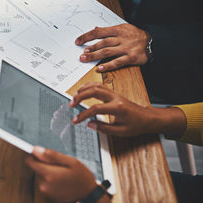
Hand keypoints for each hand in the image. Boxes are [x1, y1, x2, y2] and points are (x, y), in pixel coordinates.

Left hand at [25, 146, 99, 202]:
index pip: (29, 161)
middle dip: (45, 164)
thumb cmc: (82, 178)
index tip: (40, 153)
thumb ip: (51, 155)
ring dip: (48, 172)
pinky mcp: (49, 196)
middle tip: (59, 165)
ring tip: (62, 173)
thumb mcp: (70, 161)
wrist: (89, 195)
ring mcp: (46, 191)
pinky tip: (62, 180)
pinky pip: (45, 183)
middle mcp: (44, 184)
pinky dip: (51, 180)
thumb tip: (36, 150)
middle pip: (36, 168)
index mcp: (48, 174)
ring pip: (40, 175)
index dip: (33, 155)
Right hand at [70, 83, 186, 136]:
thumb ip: (104, 128)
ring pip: (96, 86)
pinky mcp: (113, 93)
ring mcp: (114, 94)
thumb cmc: (136, 125)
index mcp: (117, 108)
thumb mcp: (121, 132)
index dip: (84, 114)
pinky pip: (99, 85)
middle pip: (94, 91)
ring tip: (74, 97)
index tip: (76, 120)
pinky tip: (83, 90)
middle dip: (80, 96)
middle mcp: (115, 98)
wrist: (147, 118)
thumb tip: (89, 124)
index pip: (96, 108)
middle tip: (71, 104)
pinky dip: (89, 86)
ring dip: (83, 89)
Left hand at [75, 23, 150, 71]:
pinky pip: (118, 62)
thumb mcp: (123, 27)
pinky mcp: (131, 57)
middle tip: (81, 53)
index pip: (99, 32)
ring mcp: (126, 48)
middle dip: (90, 48)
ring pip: (108, 52)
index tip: (78, 41)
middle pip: (102, 43)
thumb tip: (96, 28)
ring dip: (95, 56)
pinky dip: (108, 65)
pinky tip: (100, 68)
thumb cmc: (136, 35)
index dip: (87, 36)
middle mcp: (121, 38)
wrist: (155, 41)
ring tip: (85, 58)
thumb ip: (109, 30)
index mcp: (118, 30)